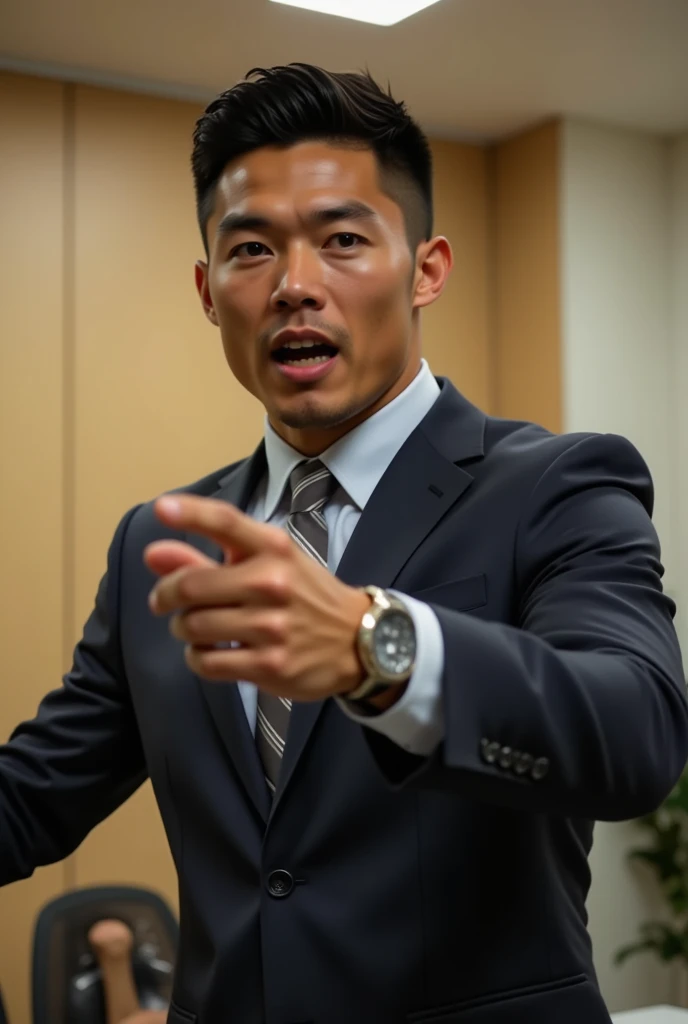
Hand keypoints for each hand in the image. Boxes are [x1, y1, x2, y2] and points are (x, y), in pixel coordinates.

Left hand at [144, 495, 370, 700]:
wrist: (358, 641)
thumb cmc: (302, 595)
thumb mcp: (266, 564)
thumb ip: (207, 556)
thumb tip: (152, 553)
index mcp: (274, 548)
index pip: (226, 521)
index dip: (189, 512)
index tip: (160, 508)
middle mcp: (272, 583)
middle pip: (191, 585)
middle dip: (165, 595)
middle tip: (164, 601)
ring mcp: (271, 626)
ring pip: (193, 627)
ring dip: (183, 628)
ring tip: (196, 628)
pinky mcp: (268, 665)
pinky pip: (205, 662)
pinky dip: (197, 657)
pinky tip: (209, 652)